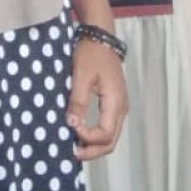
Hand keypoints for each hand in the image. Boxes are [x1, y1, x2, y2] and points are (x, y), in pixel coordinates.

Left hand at [65, 39, 128, 161]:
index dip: (87, 138)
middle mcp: (121, 109)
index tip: (69, 129)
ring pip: (110, 137)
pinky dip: (95, 136)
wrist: (100, 38)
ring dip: (94, 145)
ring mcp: (119, 107)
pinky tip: (80, 134)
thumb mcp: (81, 76)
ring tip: (74, 146)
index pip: (104, 134)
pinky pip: (108, 128)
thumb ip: (78, 101)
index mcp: (115, 103)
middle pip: (111, 142)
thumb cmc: (91, 54)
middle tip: (72, 153)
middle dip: (92, 151)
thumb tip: (71, 125)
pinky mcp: (114, 104)